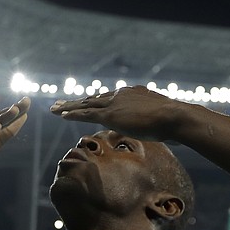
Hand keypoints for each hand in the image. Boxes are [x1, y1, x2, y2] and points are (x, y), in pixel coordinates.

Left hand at [49, 86, 180, 140]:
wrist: (175, 117)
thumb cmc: (175, 123)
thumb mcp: (162, 123)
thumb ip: (158, 126)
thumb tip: (166, 135)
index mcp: (133, 94)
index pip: (110, 98)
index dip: (96, 102)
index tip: (86, 103)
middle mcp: (121, 94)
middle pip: (94, 98)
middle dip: (77, 102)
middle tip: (61, 103)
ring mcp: (115, 103)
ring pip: (86, 104)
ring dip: (68, 107)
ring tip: (54, 108)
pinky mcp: (111, 114)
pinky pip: (86, 114)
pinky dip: (72, 114)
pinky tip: (60, 115)